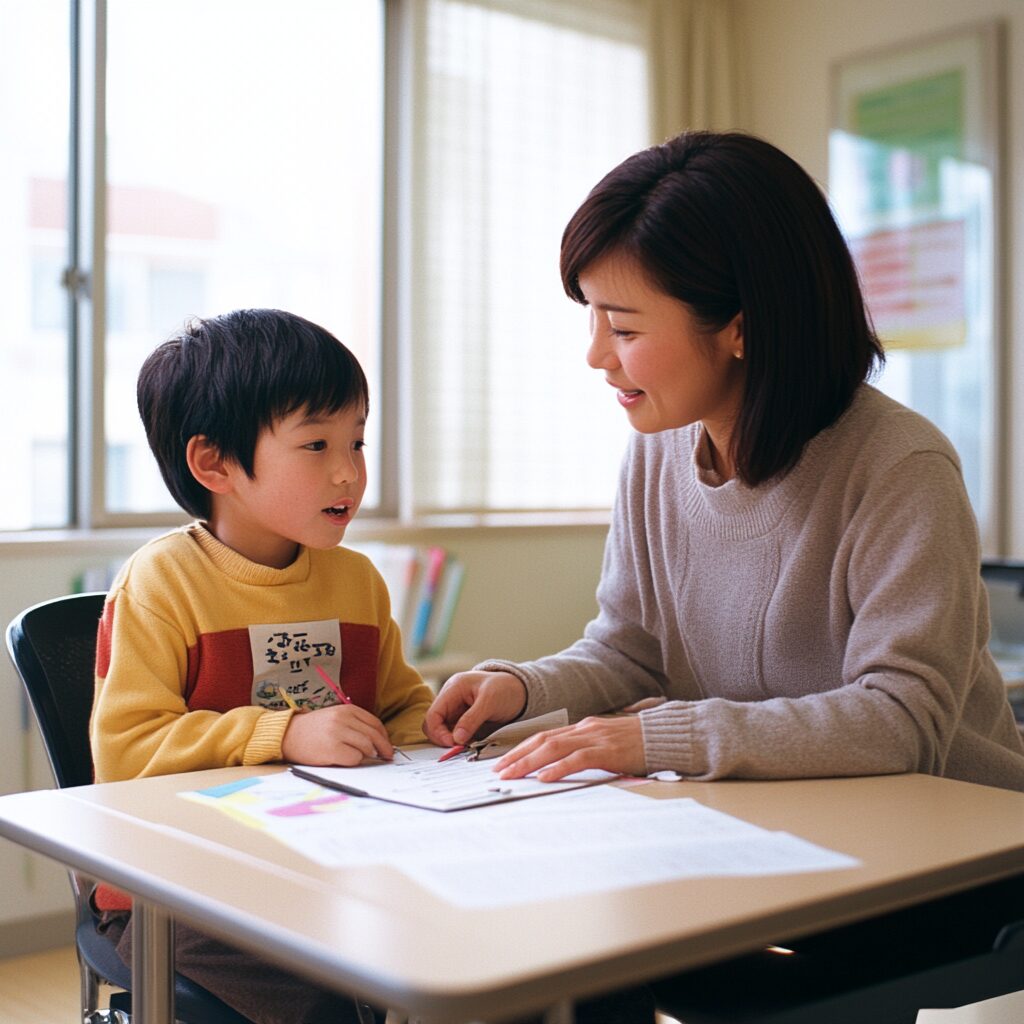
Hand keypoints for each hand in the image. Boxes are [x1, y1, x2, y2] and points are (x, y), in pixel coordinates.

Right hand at [281, 703, 393, 765]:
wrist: (288, 735)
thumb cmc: (313, 730)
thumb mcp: (336, 718)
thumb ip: (354, 724)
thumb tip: (378, 742)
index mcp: (347, 710)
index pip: (375, 723)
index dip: (384, 737)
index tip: (388, 746)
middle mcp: (343, 719)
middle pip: (373, 735)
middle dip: (383, 748)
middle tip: (387, 756)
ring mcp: (337, 733)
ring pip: (367, 747)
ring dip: (367, 755)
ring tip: (361, 757)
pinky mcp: (332, 749)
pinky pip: (354, 758)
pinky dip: (354, 761)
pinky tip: (345, 759)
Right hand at [423, 671, 527, 746]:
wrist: (519, 690)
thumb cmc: (505, 688)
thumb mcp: (490, 701)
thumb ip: (471, 719)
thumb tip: (456, 739)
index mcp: (453, 688)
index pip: (433, 714)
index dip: (438, 732)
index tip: (453, 743)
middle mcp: (450, 699)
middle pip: (433, 724)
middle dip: (443, 738)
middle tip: (459, 747)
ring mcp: (456, 710)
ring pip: (442, 730)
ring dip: (451, 741)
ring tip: (466, 745)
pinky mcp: (463, 719)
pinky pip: (454, 733)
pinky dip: (459, 740)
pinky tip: (470, 743)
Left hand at [495, 715, 644, 781]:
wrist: (667, 736)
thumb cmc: (639, 745)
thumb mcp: (607, 744)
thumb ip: (587, 750)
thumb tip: (563, 766)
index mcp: (583, 728)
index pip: (544, 736)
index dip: (521, 748)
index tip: (503, 762)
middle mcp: (585, 729)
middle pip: (542, 740)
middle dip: (517, 756)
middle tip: (497, 771)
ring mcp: (596, 738)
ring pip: (553, 748)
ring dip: (528, 762)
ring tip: (511, 775)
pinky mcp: (608, 751)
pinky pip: (577, 759)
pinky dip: (558, 768)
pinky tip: (543, 777)